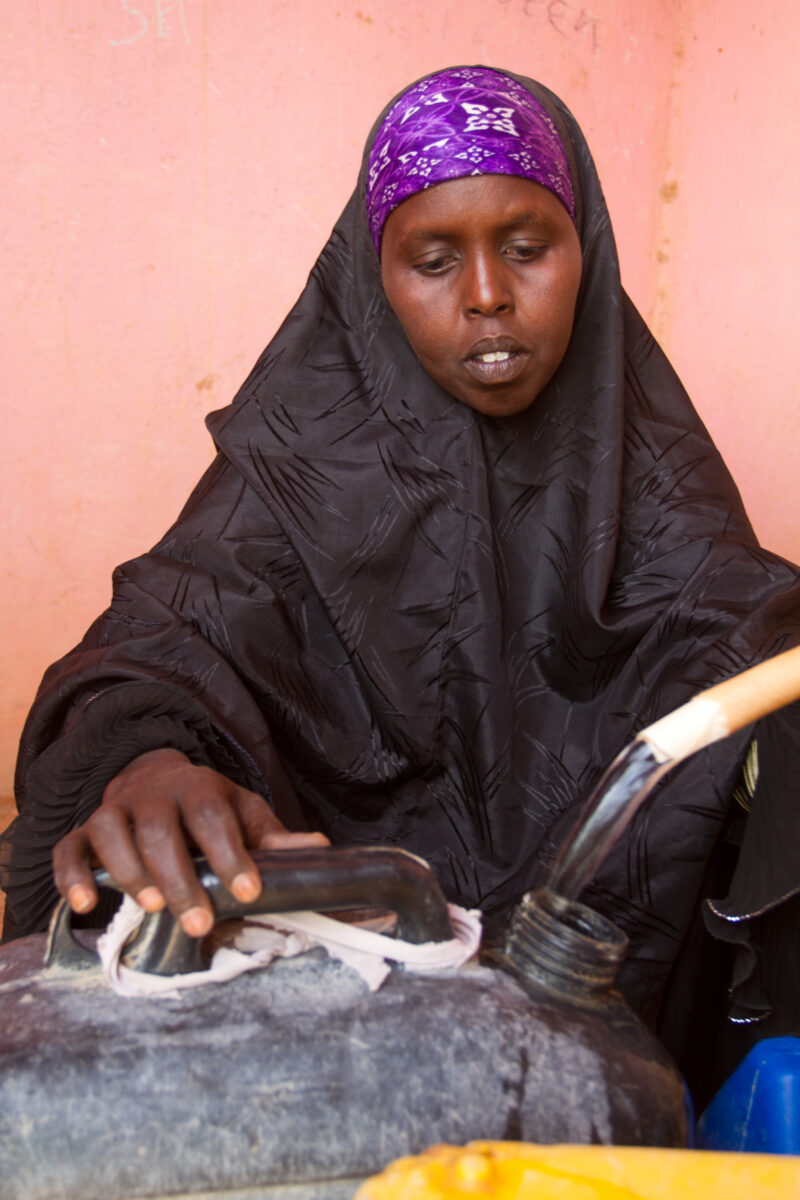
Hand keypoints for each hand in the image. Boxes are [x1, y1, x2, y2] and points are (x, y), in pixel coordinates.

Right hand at [52, 748, 328, 936]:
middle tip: (199, 921)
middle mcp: (154, 795)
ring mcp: (115, 810)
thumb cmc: (207, 809)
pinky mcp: (84, 831)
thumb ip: (275, 838)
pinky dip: (72, 874)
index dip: (231, 854)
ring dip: (128, 870)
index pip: (215, 816)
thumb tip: (321, 848)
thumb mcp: (244, 815)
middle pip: (161, 829)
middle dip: (180, 876)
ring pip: (112, 831)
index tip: (249, 891)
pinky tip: (84, 904)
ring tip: (150, 906)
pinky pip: (69, 849)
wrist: (155, 779)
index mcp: (200, 788)